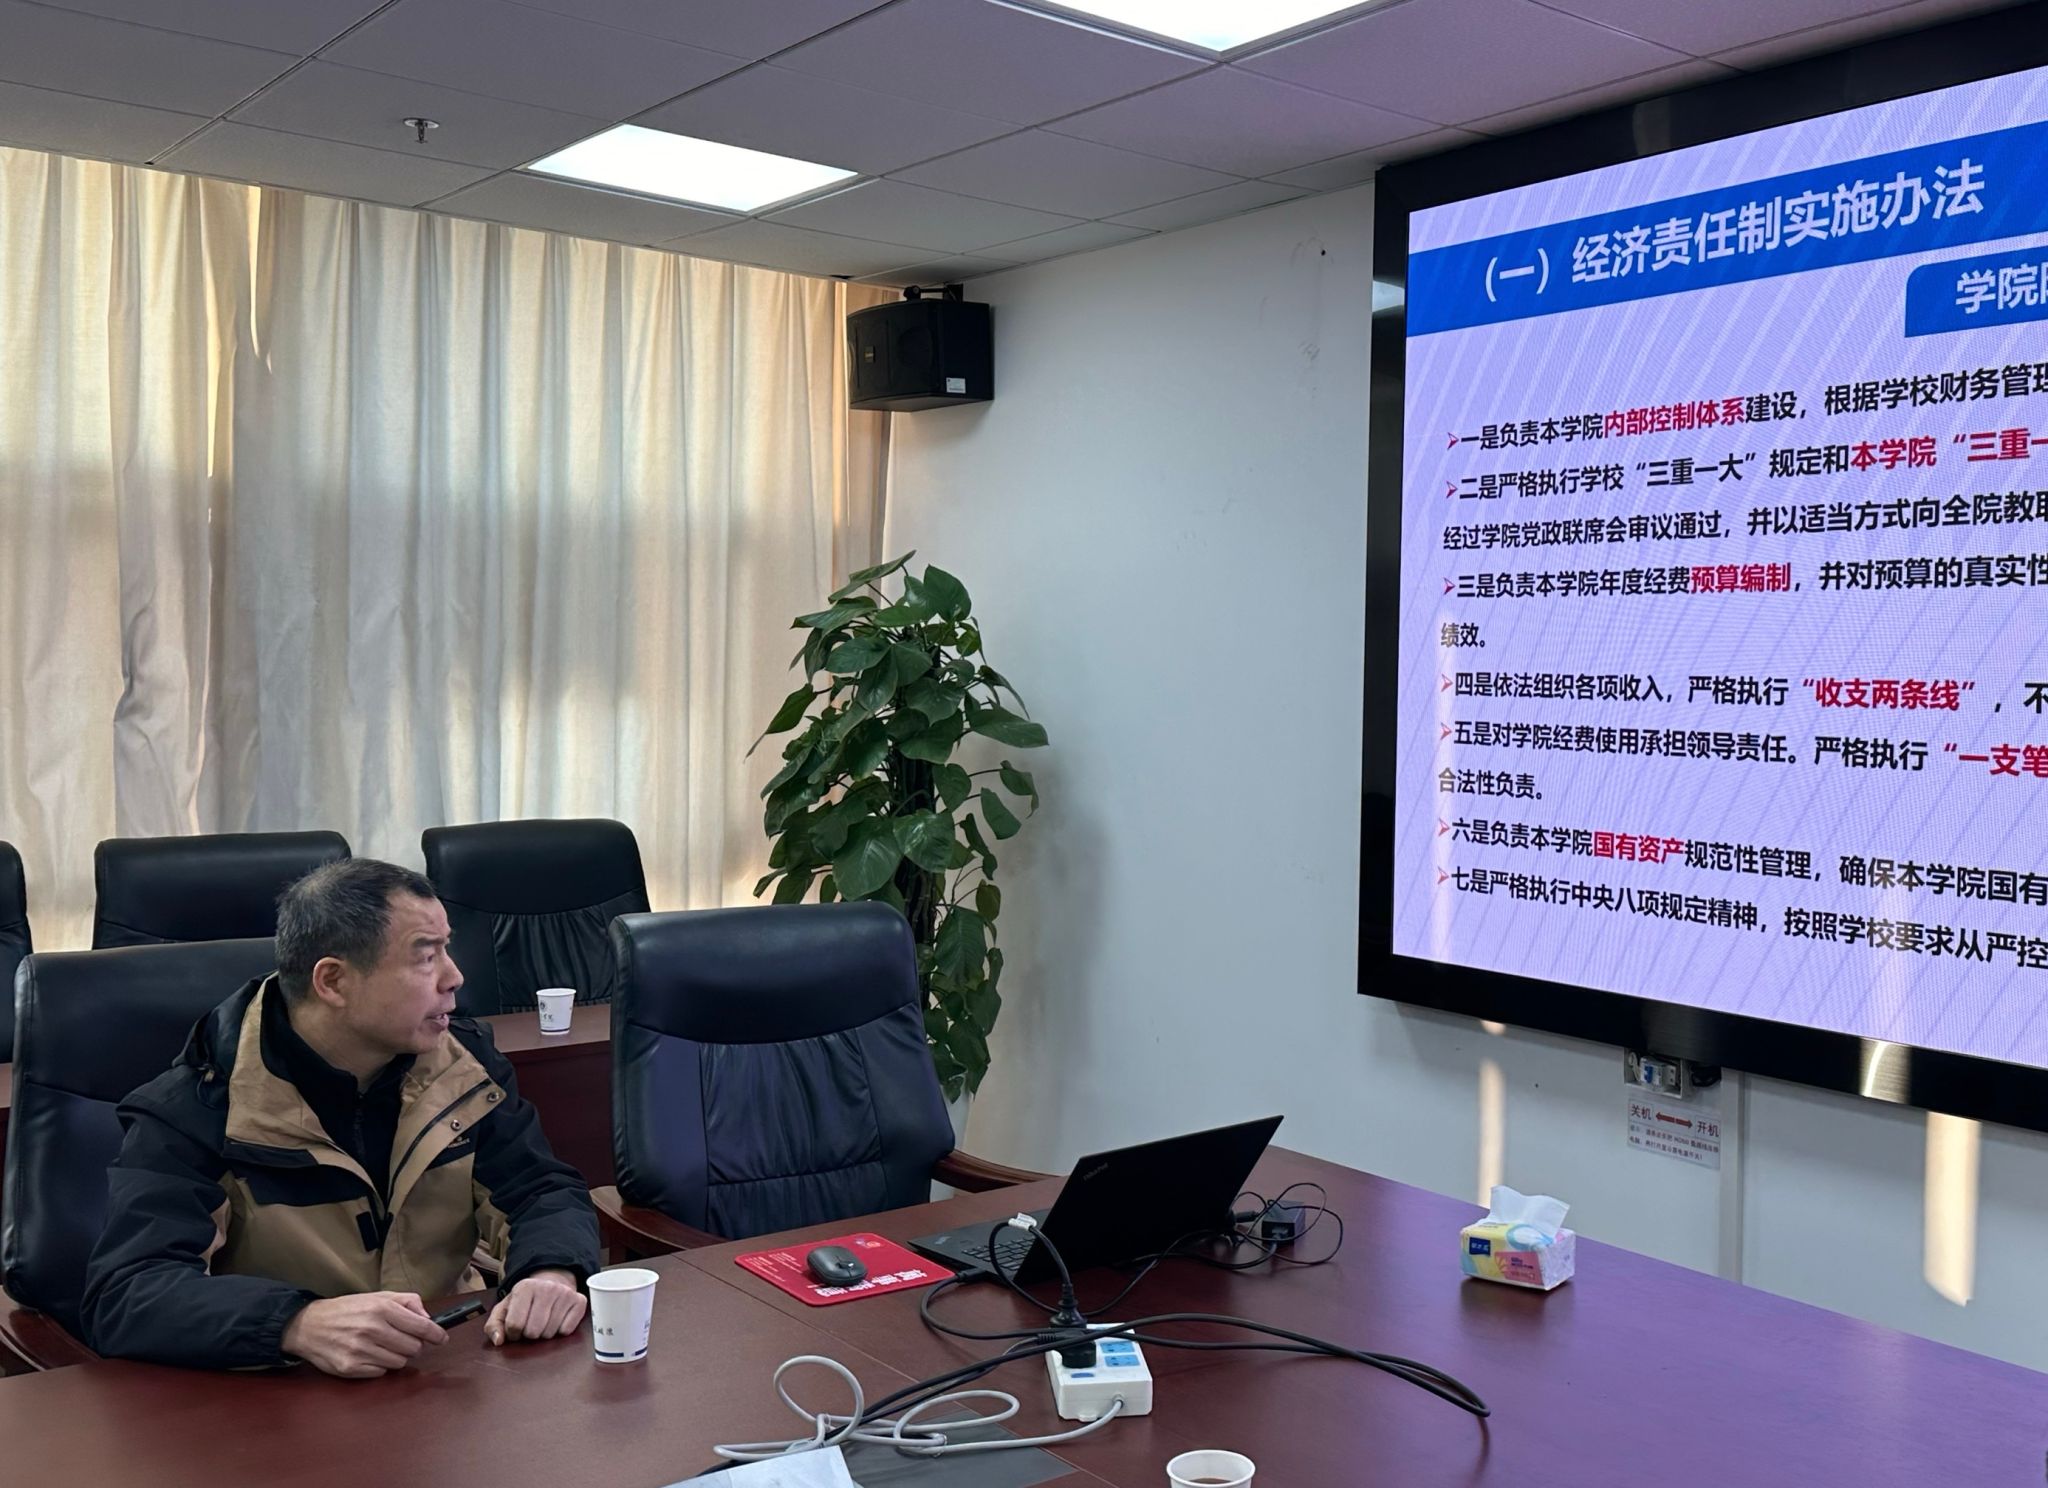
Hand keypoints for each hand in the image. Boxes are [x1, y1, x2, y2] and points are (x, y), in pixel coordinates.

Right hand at [282, 1292, 446, 1378]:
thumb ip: (407, 1302)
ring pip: (399, 1362)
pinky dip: (380, 1365)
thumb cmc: (348, 1310)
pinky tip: (369, 1355)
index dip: (436, 1334)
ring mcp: (360, 1351)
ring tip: (383, 1346)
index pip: (421, 1327)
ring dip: (397, 1356)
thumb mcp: (378, 1296)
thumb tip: (428, 1319)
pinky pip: (381, 1372)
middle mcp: (372, 1329)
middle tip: (403, 1340)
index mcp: (381, 1309)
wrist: (309, 1325)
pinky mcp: (350, 1368)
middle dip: (414, 1345)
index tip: (441, 1338)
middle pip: (413, 1348)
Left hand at [487, 1269, 586, 1345]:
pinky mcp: (579, 1301)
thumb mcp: (505, 1309)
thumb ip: (494, 1325)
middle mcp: (546, 1288)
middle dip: (529, 1334)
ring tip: (543, 1322)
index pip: (514, 1325)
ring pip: (550, 1333)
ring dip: (544, 1333)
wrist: (551, 1281)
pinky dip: (560, 1331)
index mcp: (524, 1287)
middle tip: (531, 1325)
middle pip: (533, 1332)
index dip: (513, 1334)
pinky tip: (557, 1320)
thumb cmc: (526, 1300)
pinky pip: (566, 1331)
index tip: (516, 1328)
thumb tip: (498, 1340)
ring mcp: (565, 1294)